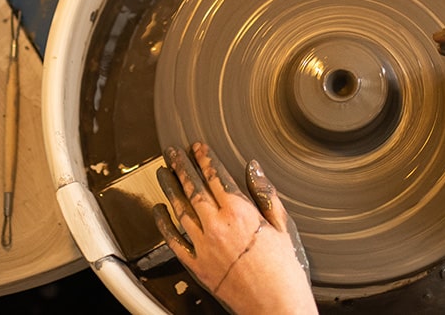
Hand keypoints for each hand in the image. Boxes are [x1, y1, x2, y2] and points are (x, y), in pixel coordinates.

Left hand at [153, 141, 316, 314]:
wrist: (276, 307)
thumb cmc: (285, 271)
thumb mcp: (284, 227)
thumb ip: (266, 194)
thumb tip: (254, 168)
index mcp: (241, 213)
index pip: (216, 176)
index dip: (205, 158)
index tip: (197, 147)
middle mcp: (218, 226)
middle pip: (194, 187)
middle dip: (181, 165)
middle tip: (172, 151)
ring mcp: (204, 246)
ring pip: (180, 209)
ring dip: (170, 187)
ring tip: (162, 171)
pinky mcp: (197, 266)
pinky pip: (174, 241)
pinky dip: (164, 224)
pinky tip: (159, 210)